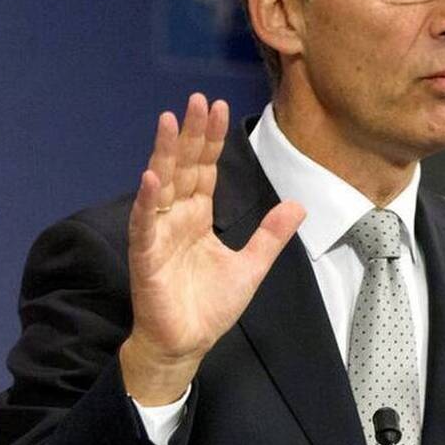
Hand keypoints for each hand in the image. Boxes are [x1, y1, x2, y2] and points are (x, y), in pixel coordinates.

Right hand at [120, 93, 304, 404]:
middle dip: (190, 134)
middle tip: (197, 100)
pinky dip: (149, 200)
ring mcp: (159, 234)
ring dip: (164, 153)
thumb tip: (298, 205)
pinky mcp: (146, 256)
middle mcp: (176, 217)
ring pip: (162, 185)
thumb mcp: (251, 267)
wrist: (186, 344)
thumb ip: (270, 235)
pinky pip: (147, 223)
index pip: (205, 169)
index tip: (218, 107)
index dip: (211, 140)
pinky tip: (152, 176)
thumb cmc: (210, 307)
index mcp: (198, 217)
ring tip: (169, 121)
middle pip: (184, 167)